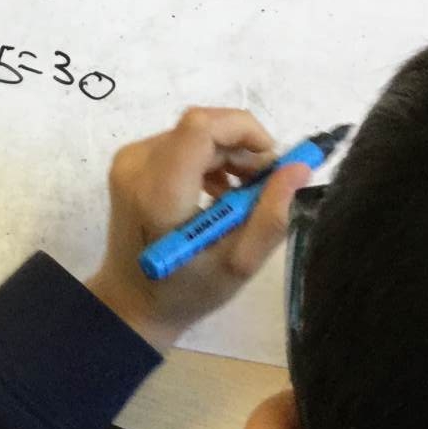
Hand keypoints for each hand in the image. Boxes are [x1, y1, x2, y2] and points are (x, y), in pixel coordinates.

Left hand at [84, 108, 309, 353]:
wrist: (132, 301)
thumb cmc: (186, 292)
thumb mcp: (238, 263)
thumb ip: (271, 216)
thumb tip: (299, 168)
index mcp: (160, 193)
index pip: (201, 127)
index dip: (244, 131)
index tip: (271, 163)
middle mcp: (137, 166)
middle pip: (201, 127)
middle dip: (242, 148)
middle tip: (263, 187)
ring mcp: (128, 161)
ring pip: (194, 132)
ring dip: (227, 155)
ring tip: (242, 197)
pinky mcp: (129, 162)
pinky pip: (180, 142)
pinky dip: (207, 159)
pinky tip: (218, 193)